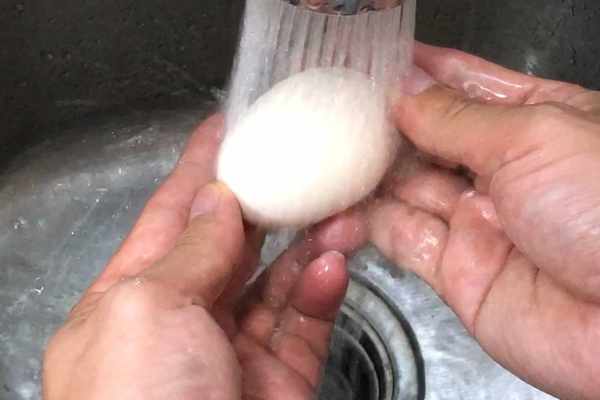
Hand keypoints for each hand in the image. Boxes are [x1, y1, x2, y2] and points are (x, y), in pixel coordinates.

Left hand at [43, 116, 365, 399]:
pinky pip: (305, 322)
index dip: (199, 169)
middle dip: (266, 199)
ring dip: (309, 241)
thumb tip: (219, 204)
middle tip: (301, 158)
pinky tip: (336, 261)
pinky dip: (322, 289)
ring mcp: (232, 352)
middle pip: (230, 243)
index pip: (171, 216)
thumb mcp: (148, 311)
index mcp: (130, 301)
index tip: (227, 126)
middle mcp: (181, 322)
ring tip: (340, 207)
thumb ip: (189, 252)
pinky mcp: (280, 380)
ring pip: (278, 281)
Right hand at [368, 43, 599, 398]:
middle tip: (335, 111)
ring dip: (368, 174)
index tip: (375, 62)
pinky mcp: (459, 272)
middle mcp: (505, 172)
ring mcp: (479, 222)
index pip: (467, 86)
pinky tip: (340, 208)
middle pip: (429, 139)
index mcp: (536, 125)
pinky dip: (368, 224)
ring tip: (324, 156)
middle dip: (384, 125)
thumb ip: (456, 118)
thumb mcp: (532, 137)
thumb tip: (404, 92)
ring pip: (408, 189)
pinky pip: (402, 239)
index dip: (422, 72)